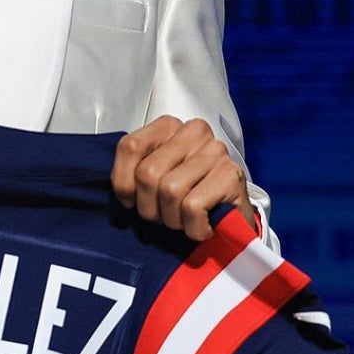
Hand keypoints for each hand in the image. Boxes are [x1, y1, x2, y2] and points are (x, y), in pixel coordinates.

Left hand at [111, 115, 257, 240]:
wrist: (231, 218)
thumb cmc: (187, 195)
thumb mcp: (154, 178)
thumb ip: (134, 172)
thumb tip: (122, 191)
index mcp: (168, 126)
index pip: (131, 147)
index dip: (125, 183)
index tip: (133, 200)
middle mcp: (193, 133)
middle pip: (148, 173)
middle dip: (149, 207)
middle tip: (164, 216)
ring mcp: (215, 152)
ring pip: (170, 191)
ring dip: (172, 219)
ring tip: (184, 220)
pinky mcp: (231, 175)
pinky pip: (193, 207)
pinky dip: (192, 227)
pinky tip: (201, 226)